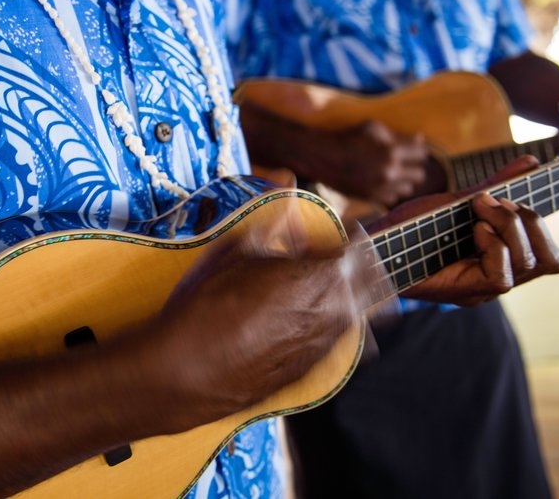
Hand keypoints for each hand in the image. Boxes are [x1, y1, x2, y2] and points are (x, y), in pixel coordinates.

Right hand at [142, 203, 380, 431]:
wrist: (187, 373)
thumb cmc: (205, 307)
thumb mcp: (235, 251)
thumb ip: (273, 220)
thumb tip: (288, 186)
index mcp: (318, 277)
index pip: (359, 248)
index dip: (353, 233)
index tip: (347, 224)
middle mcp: (332, 312)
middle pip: (370, 282)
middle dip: (362, 262)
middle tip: (346, 250)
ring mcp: (323, 344)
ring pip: (358, 313)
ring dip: (350, 293)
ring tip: (328, 282)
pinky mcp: (310, 368)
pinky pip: (336, 338)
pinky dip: (333, 321)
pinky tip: (309, 316)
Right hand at [318, 121, 428, 206]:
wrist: (323, 158)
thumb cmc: (348, 138)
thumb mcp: (372, 128)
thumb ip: (397, 135)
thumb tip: (420, 139)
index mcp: (392, 152)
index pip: (422, 154)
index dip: (418, 150)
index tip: (412, 149)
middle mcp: (390, 172)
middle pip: (420, 175)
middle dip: (414, 167)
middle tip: (404, 161)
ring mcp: (381, 187)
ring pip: (408, 188)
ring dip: (403, 180)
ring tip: (392, 172)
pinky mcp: (371, 198)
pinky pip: (392, 197)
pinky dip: (390, 190)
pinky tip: (381, 181)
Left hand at [371, 156, 558, 304]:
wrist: (372, 245)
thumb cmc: (410, 227)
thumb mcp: (457, 202)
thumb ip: (495, 187)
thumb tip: (531, 162)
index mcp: (501, 259)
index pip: (551, 256)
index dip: (541, 224)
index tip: (506, 198)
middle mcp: (497, 277)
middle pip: (550, 261)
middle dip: (530, 222)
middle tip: (493, 204)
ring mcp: (483, 288)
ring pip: (531, 265)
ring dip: (511, 228)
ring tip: (479, 214)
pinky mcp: (464, 292)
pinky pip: (502, 277)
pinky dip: (493, 245)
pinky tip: (472, 231)